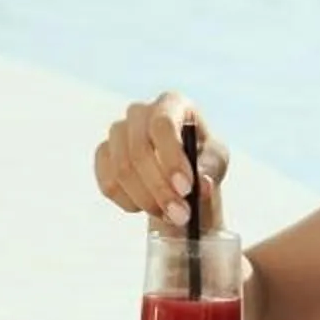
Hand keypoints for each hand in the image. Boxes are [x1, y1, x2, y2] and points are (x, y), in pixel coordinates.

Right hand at [95, 91, 228, 227]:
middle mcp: (139, 112)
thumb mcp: (216, 161)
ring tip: (170, 215)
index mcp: (171, 103)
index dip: (171, 158)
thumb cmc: (201, 160)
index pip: (162, 124)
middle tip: (180, 214)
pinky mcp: (103, 155)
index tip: (186, 188)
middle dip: (160, 188)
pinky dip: (129, 202)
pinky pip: (108, 183)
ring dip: (147, 200)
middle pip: (138, 150)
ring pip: (122, 170)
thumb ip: (211, 169)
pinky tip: (148, 207)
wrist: (181, 175)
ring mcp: (117, 132)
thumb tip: (202, 183)